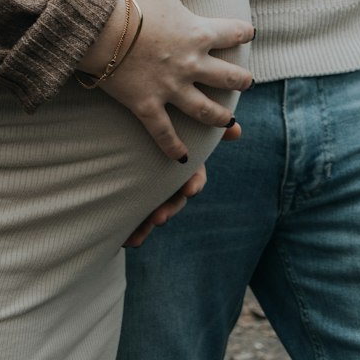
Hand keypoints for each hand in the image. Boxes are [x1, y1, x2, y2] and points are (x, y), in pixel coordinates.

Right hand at [78, 0, 253, 160]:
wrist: (97, 27)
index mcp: (198, 33)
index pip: (233, 33)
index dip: (244, 32)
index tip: (249, 32)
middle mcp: (191, 64)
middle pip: (227, 77)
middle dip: (241, 80)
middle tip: (246, 81)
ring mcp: (170, 88)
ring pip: (205, 109)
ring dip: (221, 117)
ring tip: (230, 121)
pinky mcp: (147, 105)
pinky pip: (164, 133)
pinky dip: (174, 147)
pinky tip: (182, 158)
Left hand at [122, 120, 242, 246]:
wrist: (133, 123)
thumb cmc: (166, 121)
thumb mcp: (182, 119)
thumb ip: (206, 122)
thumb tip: (236, 127)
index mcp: (185, 166)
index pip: (195, 179)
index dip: (193, 184)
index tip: (189, 189)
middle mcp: (171, 181)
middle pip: (173, 201)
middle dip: (167, 210)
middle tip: (159, 217)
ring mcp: (153, 191)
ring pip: (153, 212)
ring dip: (145, 226)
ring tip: (134, 237)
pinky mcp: (134, 196)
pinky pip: (134, 215)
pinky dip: (131, 228)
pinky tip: (124, 240)